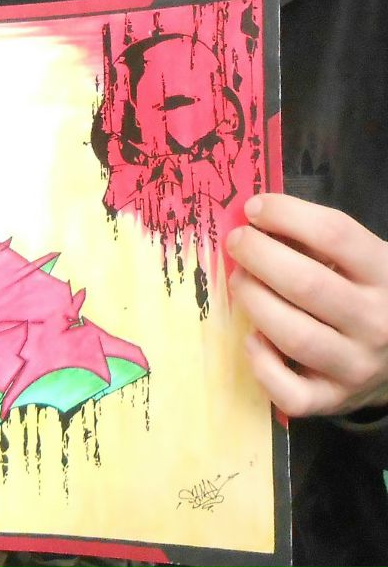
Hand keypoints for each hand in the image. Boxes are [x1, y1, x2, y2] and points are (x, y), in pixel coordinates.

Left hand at [226, 193, 387, 418]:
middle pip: (307, 283)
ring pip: (295, 336)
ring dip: (254, 302)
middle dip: (258, 256)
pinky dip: (263, 365)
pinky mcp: (335, 400)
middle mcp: (376, 321)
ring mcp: (357, 365)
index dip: (285, 214)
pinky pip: (292, 393)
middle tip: (236, 243)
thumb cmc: (363, 293)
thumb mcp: (357, 260)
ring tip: (239, 282)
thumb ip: (312, 239)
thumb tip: (251, 219)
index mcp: (384, 274)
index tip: (254, 209)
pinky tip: (254, 339)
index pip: (334, 234)